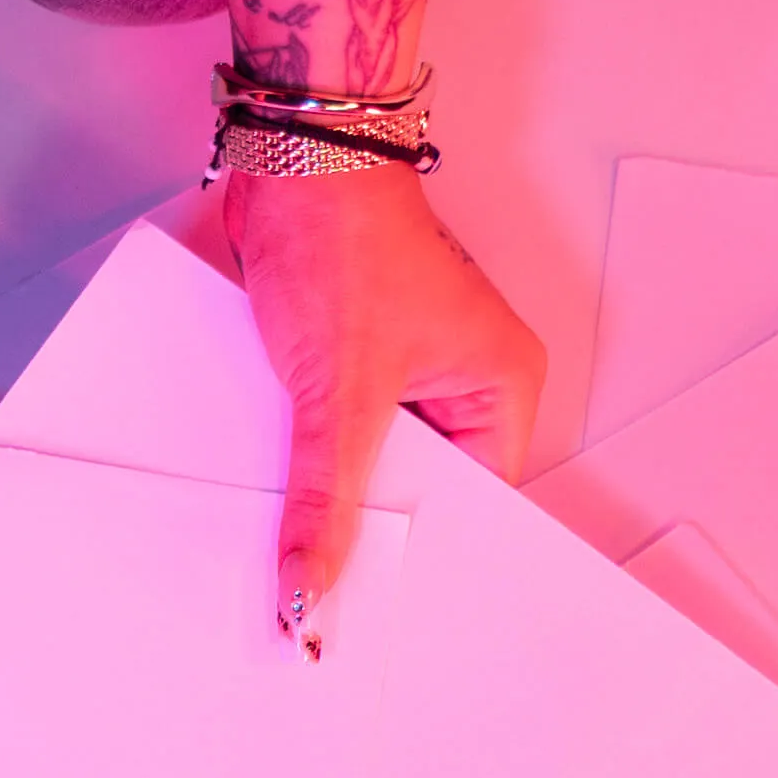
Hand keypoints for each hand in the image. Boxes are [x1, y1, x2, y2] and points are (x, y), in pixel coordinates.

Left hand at [222, 164, 545, 656]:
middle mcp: (463, 382)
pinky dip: (304, 460)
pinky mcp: (351, 361)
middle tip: (325, 595)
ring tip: (299, 547)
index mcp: (501, 388)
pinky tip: (277, 492)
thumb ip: (324, 498)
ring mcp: (405, 372)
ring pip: (369, 465)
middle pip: (419, 491)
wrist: (288, 164)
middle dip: (370, 528)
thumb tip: (309, 586)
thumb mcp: (339, 392)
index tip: (377, 613)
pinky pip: (333, 435)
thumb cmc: (344, 237)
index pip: (474, 506)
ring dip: (331, 493)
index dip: (424, 558)